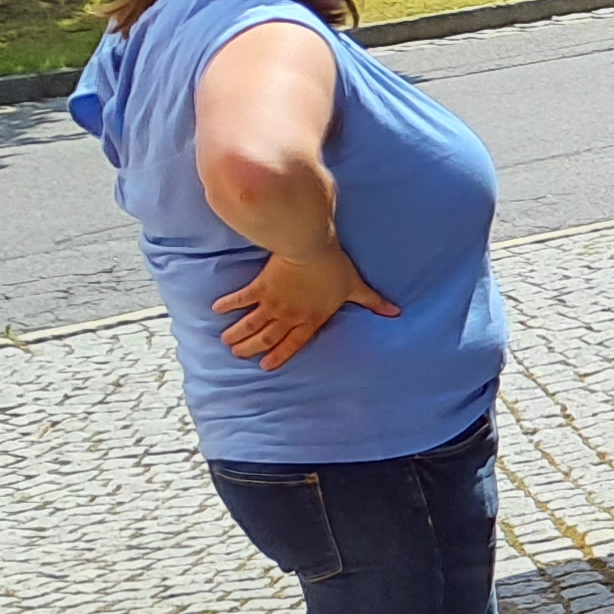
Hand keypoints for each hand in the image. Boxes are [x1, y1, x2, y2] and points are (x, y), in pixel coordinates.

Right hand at [212, 242, 397, 370]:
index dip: (280, 356)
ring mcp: (272, 304)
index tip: (265, 366)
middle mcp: (289, 316)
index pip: (294, 344)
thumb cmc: (335, 267)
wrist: (310, 248)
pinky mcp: (260, 288)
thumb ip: (373, 302)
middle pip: (267, 338)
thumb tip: (396, 312)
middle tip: (237, 354)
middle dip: (251, 348)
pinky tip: (217, 310)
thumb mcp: (356, 287)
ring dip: (238, 334)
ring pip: (251, 325)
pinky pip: (240, 299)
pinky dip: (228, 305)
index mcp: (311, 319)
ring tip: (226, 341)